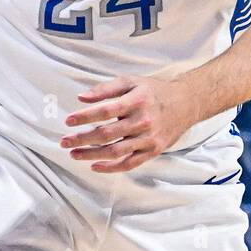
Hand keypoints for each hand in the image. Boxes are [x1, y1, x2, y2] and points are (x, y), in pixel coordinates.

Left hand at [60, 75, 195, 172]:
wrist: (185, 104)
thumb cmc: (153, 91)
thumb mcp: (131, 82)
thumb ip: (105, 89)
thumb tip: (82, 97)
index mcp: (136, 100)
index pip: (106, 110)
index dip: (85, 116)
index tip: (68, 120)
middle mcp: (143, 121)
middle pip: (107, 134)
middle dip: (83, 139)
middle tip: (65, 141)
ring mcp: (148, 138)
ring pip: (116, 151)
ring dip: (92, 155)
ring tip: (74, 154)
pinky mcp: (153, 151)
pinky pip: (130, 163)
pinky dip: (111, 168)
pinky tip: (95, 166)